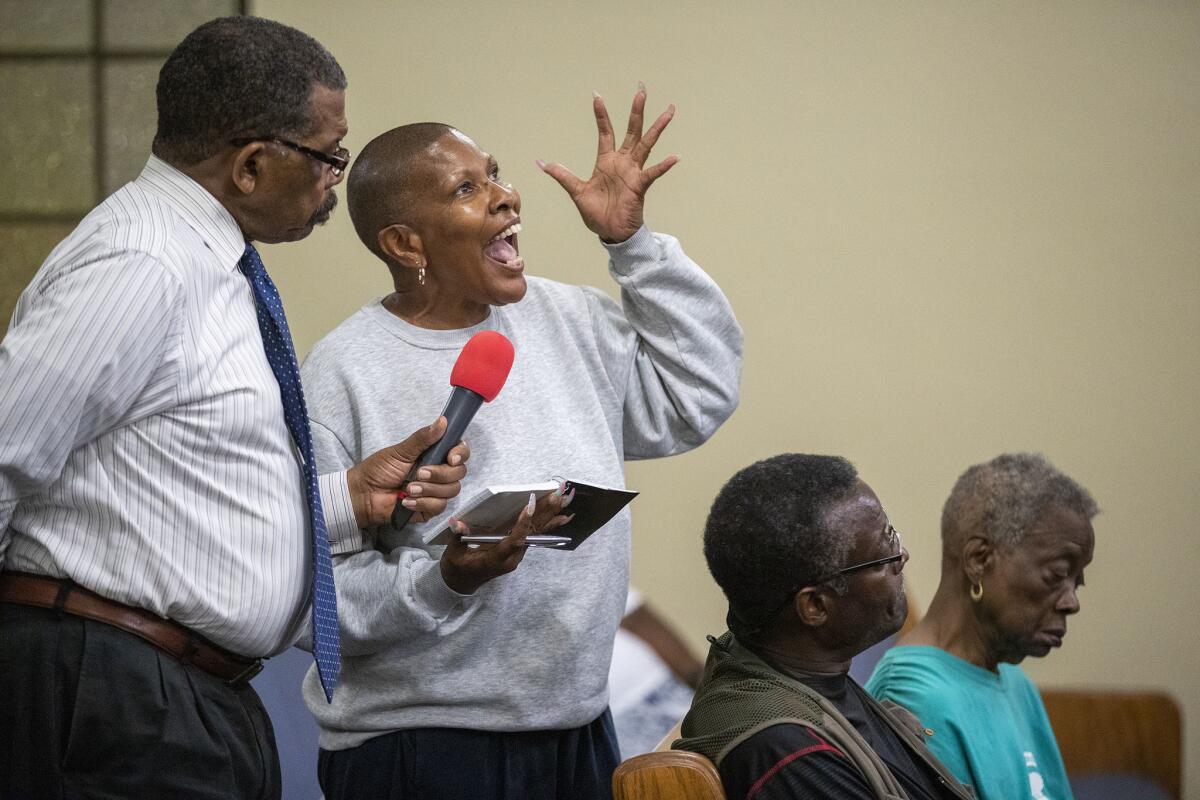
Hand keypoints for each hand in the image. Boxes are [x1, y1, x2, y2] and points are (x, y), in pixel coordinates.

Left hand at [345, 417, 469, 527]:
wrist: (363, 494)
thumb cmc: (379, 469)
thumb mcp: (400, 451)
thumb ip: (423, 438)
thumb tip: (443, 421)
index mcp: (434, 455)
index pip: (460, 452)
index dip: (461, 454)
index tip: (451, 458)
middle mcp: (439, 472)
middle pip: (459, 472)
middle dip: (440, 474)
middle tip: (418, 474)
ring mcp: (436, 491)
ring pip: (451, 490)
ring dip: (429, 490)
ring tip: (407, 489)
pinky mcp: (430, 508)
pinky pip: (439, 506)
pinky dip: (423, 503)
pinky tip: (406, 501)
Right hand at [439, 488, 573, 594]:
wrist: (462, 582)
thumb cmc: (458, 566)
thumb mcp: (454, 553)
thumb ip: (458, 537)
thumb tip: (458, 523)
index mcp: (496, 560)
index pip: (514, 541)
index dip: (523, 524)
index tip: (530, 504)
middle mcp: (511, 558)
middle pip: (531, 534)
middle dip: (544, 514)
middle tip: (558, 496)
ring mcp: (517, 555)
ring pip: (536, 534)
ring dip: (549, 516)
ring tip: (564, 500)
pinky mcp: (518, 551)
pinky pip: (535, 536)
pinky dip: (547, 524)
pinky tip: (561, 516)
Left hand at [538, 82, 677, 243]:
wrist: (610, 232)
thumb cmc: (597, 213)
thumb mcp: (577, 191)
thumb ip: (562, 175)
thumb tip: (541, 163)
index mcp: (606, 161)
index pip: (605, 132)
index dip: (601, 115)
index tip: (597, 96)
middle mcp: (622, 162)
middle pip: (631, 131)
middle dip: (636, 111)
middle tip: (641, 90)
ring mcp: (633, 172)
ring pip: (647, 144)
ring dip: (657, 128)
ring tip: (668, 111)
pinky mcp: (640, 186)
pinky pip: (653, 173)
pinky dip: (663, 166)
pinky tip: (674, 157)